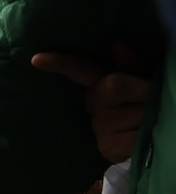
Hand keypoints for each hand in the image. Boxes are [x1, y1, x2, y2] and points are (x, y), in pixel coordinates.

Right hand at [32, 45, 150, 162]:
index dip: (61, 63)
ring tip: (152, 120)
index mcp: (101, 83)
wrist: (155, 136)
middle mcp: (94, 104)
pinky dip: (148, 135)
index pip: (80, 69)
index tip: (37, 60)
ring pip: (129, 113)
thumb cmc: (147, 102)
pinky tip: (145, 137)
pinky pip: (133, 137)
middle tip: (153, 97)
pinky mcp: (106, 148)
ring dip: (150, 115)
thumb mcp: (144, 79)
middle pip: (113, 86)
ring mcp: (99, 127)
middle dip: (142, 90)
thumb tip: (117, 45)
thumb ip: (132, 64)